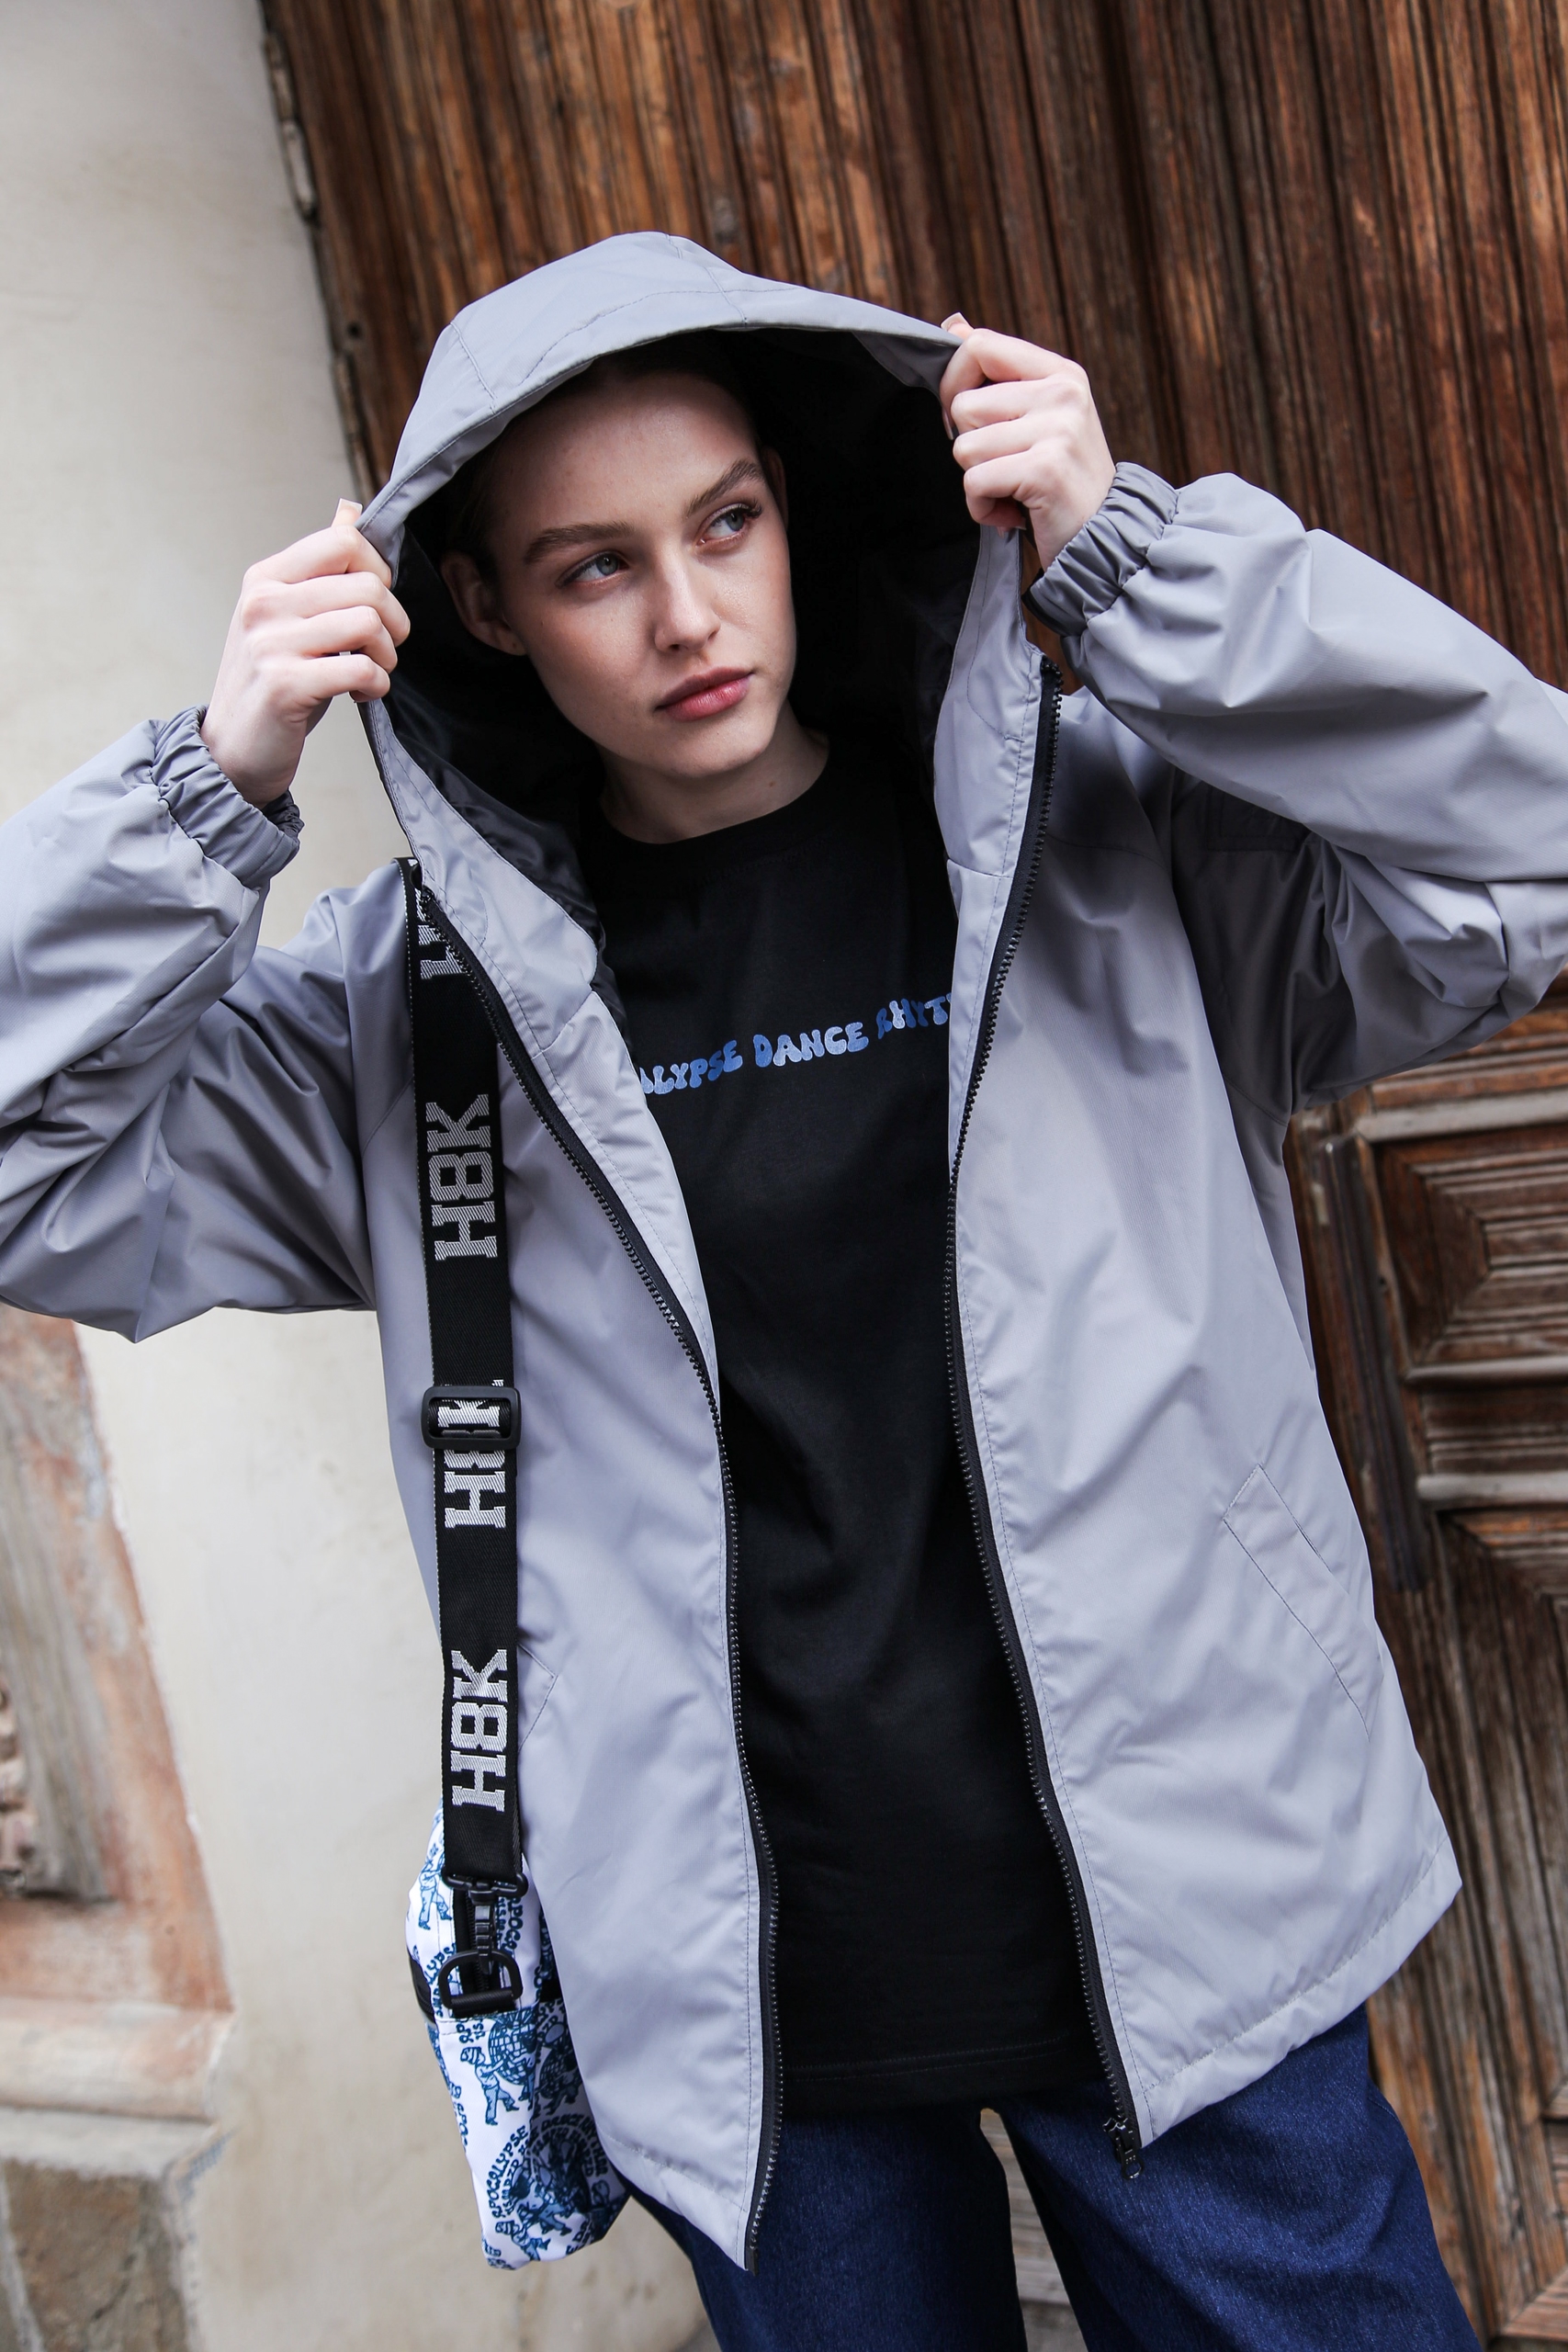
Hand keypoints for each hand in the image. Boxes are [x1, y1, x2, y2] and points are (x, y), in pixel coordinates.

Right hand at [200, 500, 409, 806]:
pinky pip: (362, 668)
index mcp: (267, 578)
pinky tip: (361, 693)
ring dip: (387, 656)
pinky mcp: (285, 685)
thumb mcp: (289, 615)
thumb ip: (319, 567)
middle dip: (394, 622)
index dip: (378, 572)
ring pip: (370, 623)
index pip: (343, 541)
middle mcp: (264, 603)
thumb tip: (348, 509)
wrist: (233, 749)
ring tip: (371, 671)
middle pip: (368, 585)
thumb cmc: (272, 681)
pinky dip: (376, 685)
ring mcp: (271, 643)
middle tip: (382, 648)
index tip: (373, 605)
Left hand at [938, 319, 1114, 568]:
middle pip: (963, 406)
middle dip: (970, 447)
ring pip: (964, 448)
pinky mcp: (1045, 469)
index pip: (979, 346)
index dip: (953, 384)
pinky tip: (1012, 512)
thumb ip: (996, 374)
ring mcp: (1057, 430)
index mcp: (1059, 374)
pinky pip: (975, 482)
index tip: (965, 422)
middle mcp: (1062, 394)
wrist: (1102, 540)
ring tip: (1013, 490)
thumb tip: (953, 325)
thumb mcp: (1035, 419)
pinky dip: (983, 508)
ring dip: (978, 481)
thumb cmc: (1059, 482)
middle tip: (1006, 467)